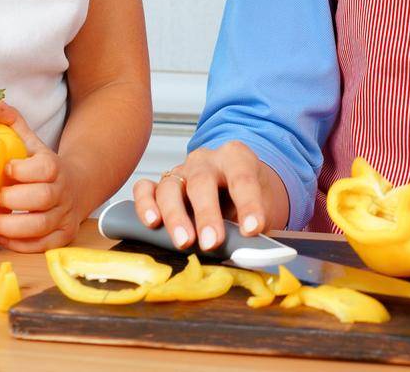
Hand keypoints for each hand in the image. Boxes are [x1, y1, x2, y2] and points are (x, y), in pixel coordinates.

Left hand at [0, 102, 82, 251]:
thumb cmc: (43, 167)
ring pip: (42, 225)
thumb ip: (14, 124)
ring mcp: (64, 215)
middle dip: (14, 199)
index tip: (5, 170)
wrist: (77, 187)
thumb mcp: (31, 144)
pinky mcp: (62, 236)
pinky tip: (6, 238)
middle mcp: (63, 191)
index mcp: (54, 167)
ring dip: (14, 227)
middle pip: (43, 197)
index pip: (44, 167)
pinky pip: (44, 245)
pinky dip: (22, 245)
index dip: (23, 170)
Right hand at [132, 140, 280, 251]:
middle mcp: (206, 160)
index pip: (243, 178)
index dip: (248, 204)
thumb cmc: (249, 199)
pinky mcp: (160, 184)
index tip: (252, 229)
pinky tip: (152, 222)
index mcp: (237, 158)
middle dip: (207, 215)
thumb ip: (257, 225)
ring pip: (170, 187)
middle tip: (212, 242)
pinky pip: (145, 188)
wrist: (238, 189)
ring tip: (184, 242)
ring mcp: (180, 171)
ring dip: (176, 217)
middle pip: (201, 182)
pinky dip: (145, 204)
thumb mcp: (264, 207)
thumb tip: (251, 251)